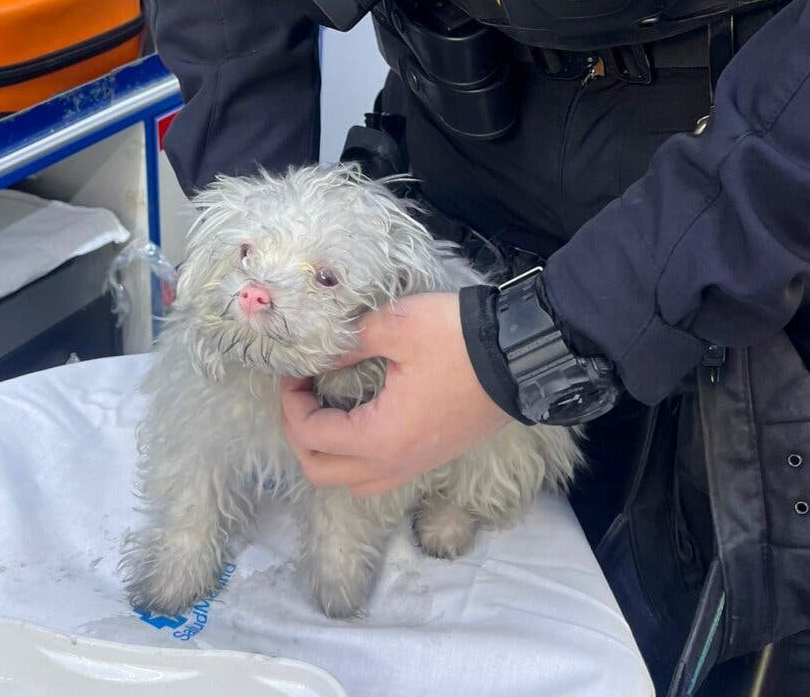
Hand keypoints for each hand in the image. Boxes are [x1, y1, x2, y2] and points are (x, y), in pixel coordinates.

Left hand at [281, 293, 512, 497]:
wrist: (519, 357)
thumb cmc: (456, 341)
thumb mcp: (395, 327)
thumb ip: (348, 344)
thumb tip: (316, 356)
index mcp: (381, 438)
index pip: (312, 437)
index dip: (291, 404)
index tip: (295, 372)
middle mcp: (396, 463)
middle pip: (323, 473)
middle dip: (300, 435)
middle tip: (300, 395)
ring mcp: (417, 465)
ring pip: (352, 482)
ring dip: (327, 453)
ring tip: (325, 410)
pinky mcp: (431, 457)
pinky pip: (379, 475)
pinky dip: (356, 457)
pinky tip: (358, 419)